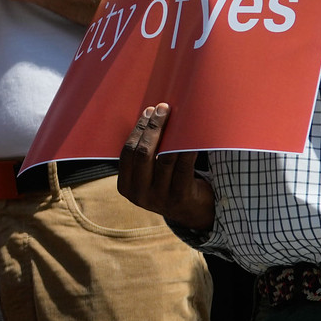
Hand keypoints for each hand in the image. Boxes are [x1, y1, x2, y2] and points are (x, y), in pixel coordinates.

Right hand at [117, 104, 214, 229]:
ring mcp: (160, 198)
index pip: (127, 153)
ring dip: (172, 134)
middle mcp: (140, 194)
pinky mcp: (180, 197)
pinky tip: (192, 135)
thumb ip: (143, 157)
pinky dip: (187, 147)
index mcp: (126, 187)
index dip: (138, 129)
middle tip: (163, 109)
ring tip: (179, 118)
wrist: (194, 212)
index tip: (149, 111)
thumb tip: (149, 117)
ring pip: (164, 158)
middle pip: (143, 153)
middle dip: (153, 127)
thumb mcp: (148, 176)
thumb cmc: (169, 185)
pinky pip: (184, 166)